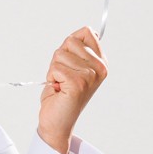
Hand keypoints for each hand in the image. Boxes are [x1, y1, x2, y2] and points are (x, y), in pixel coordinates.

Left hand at [37, 27, 107, 152]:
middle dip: (59, 59)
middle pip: (70, 41)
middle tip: (62, 77)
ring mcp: (90, 76)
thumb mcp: (71, 65)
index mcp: (101, 62)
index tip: (70, 63)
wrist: (56, 122)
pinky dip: (51, 78)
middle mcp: (99, 68)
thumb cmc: (61, 95)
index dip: (70, 45)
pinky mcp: (78, 83)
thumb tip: (89, 30)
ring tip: (60, 84)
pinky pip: (55, 68)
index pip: (86, 32)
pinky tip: (58, 90)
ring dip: (54, 70)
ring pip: (60, 55)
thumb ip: (78, 48)